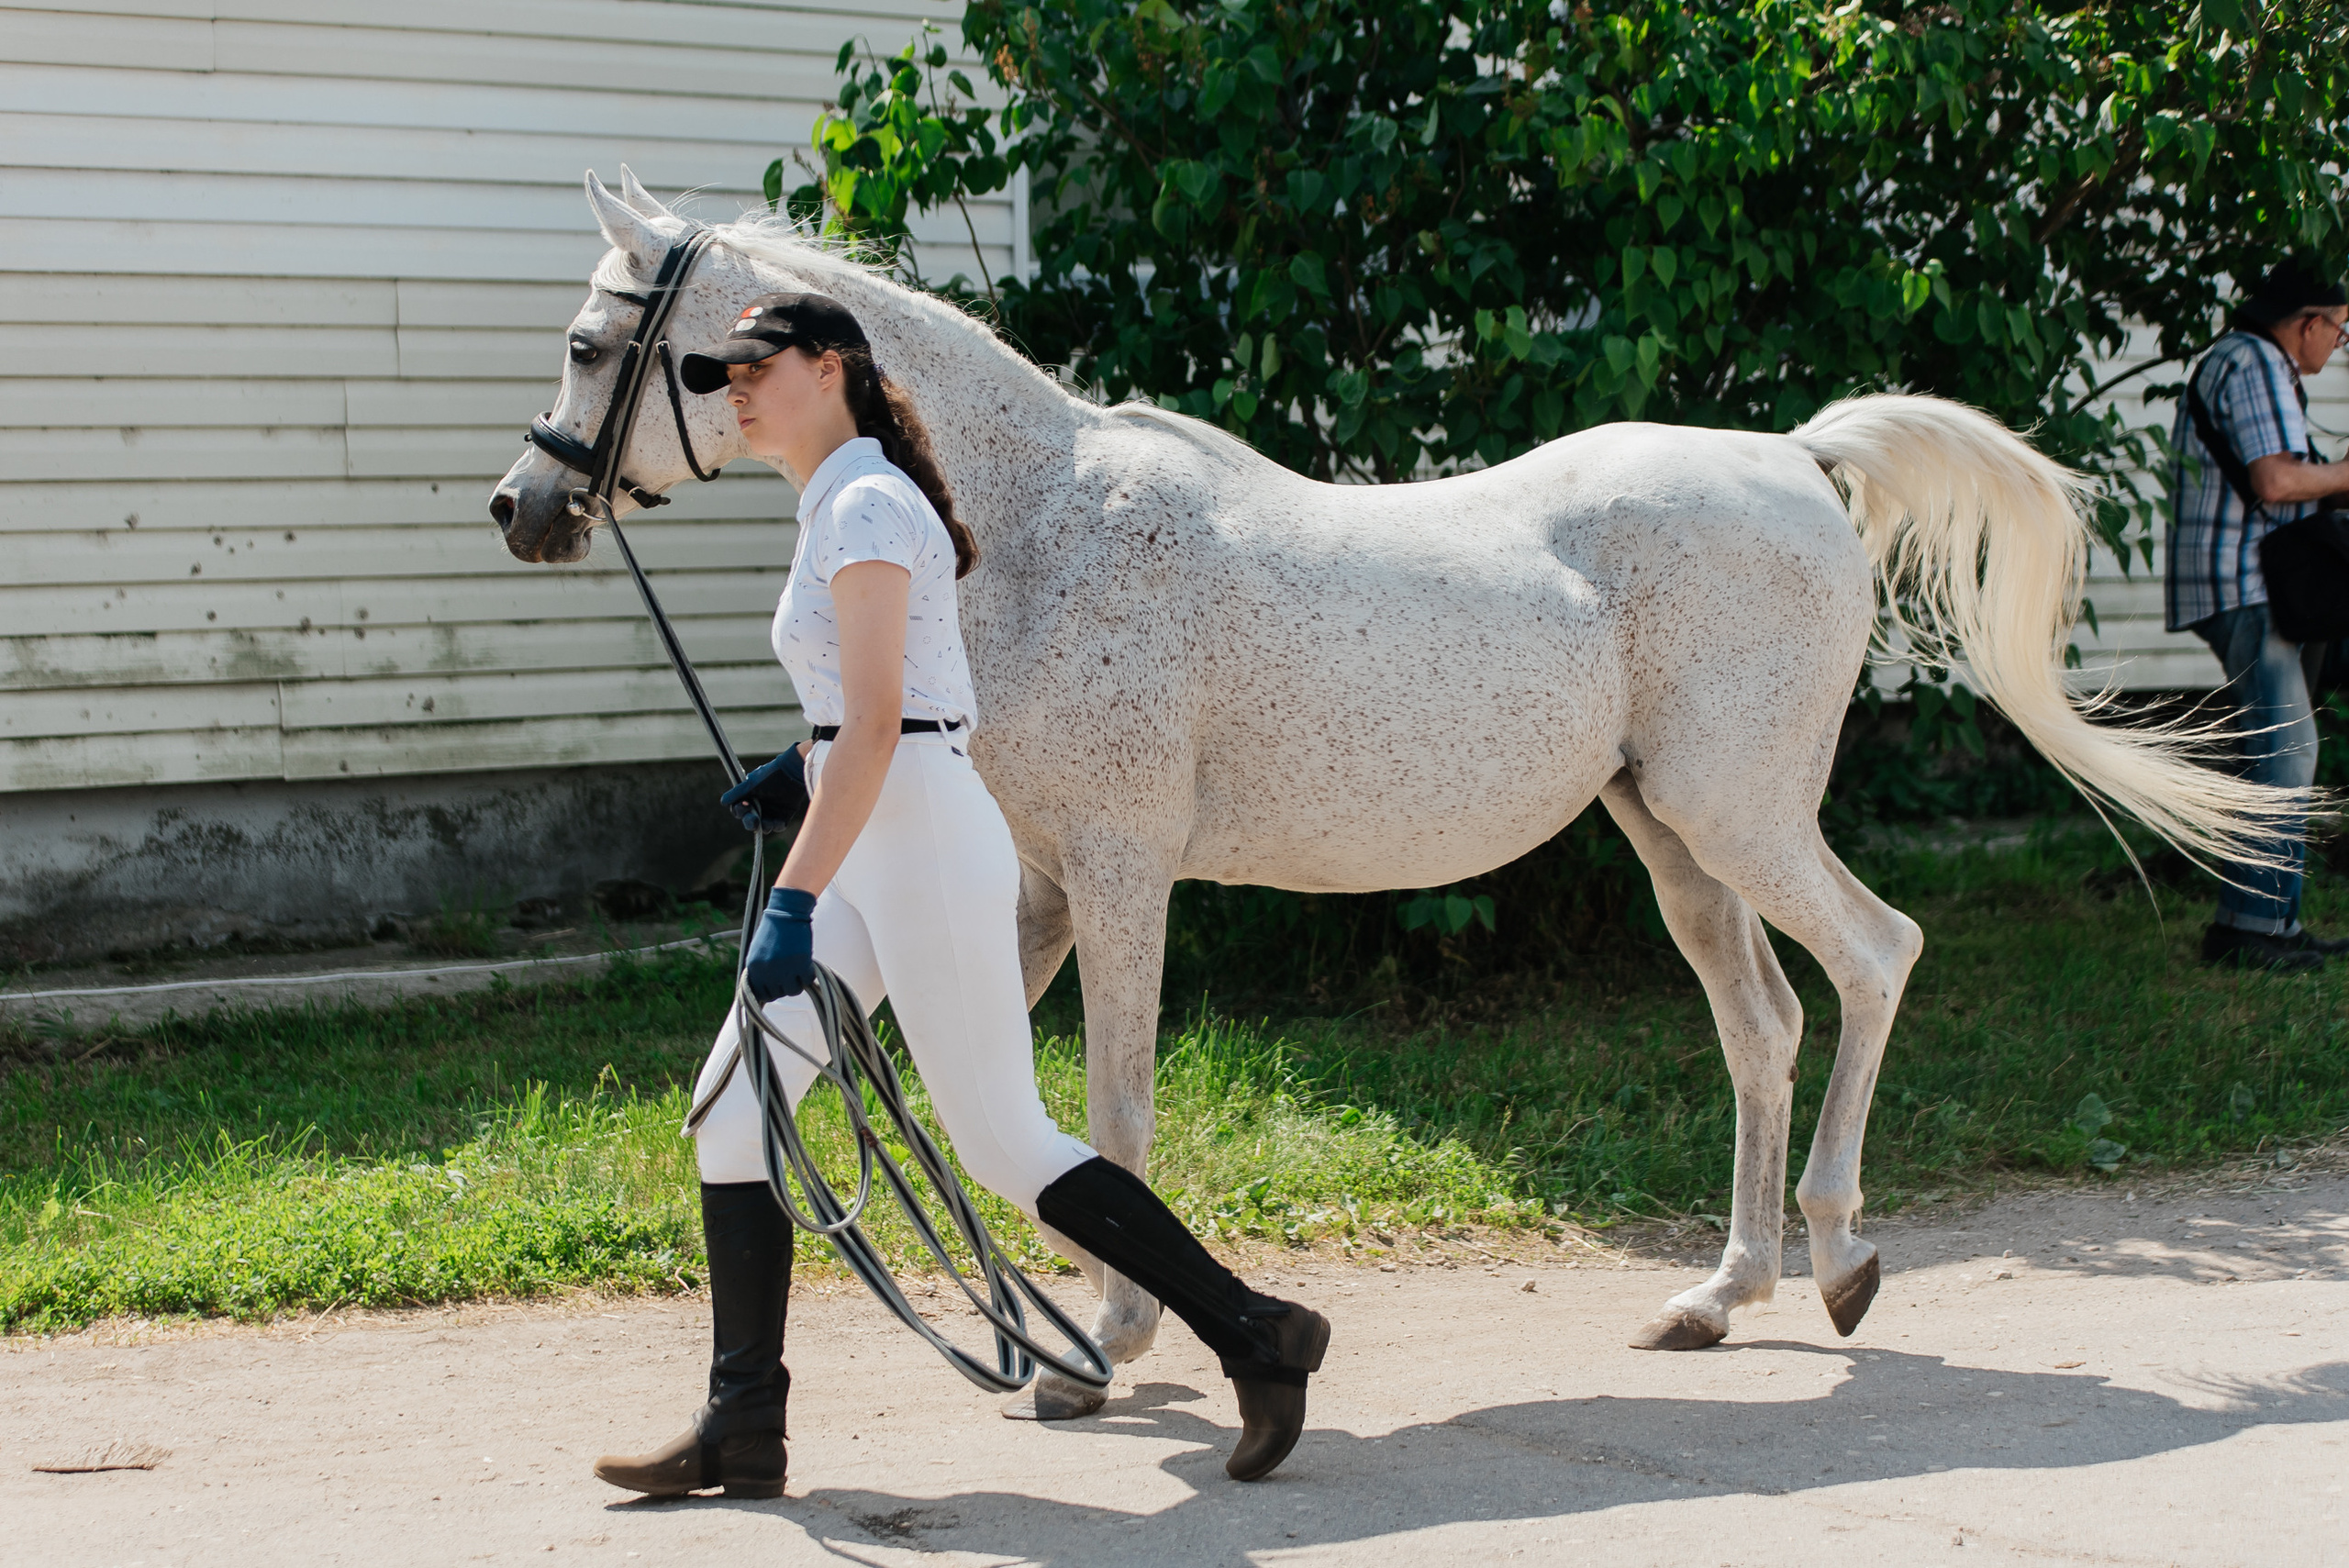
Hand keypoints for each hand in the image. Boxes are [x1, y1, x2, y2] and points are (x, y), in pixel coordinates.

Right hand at [720, 745, 807, 832]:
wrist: (793, 772)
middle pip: (750, 820)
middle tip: (754, 822)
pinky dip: (777, 826)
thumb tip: (723, 801)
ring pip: (764, 826)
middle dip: (750, 822)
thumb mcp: (752, 783)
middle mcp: (759, 805)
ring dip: (764, 826)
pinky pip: (778, 825)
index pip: (740, 809)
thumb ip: (738, 792)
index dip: (740, 810)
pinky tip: (777, 822)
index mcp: (750, 797)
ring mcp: (772, 810)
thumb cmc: (771, 775)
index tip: (745, 806)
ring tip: (767, 823)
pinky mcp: (784, 815)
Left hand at [743, 887, 817, 1003]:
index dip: (772, 991)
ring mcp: (785, 969)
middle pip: (779, 994)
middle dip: (785, 985)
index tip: (778, 983)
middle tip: (790, 973)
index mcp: (754, 968)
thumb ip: (759, 970)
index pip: (762, 994)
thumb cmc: (773, 930)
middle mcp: (767, 971)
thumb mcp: (758, 952)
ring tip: (798, 969)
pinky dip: (809, 974)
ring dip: (798, 982)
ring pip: (794, 990)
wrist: (786, 913)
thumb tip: (763, 988)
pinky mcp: (801, 964)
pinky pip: (807, 981)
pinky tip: (807, 964)